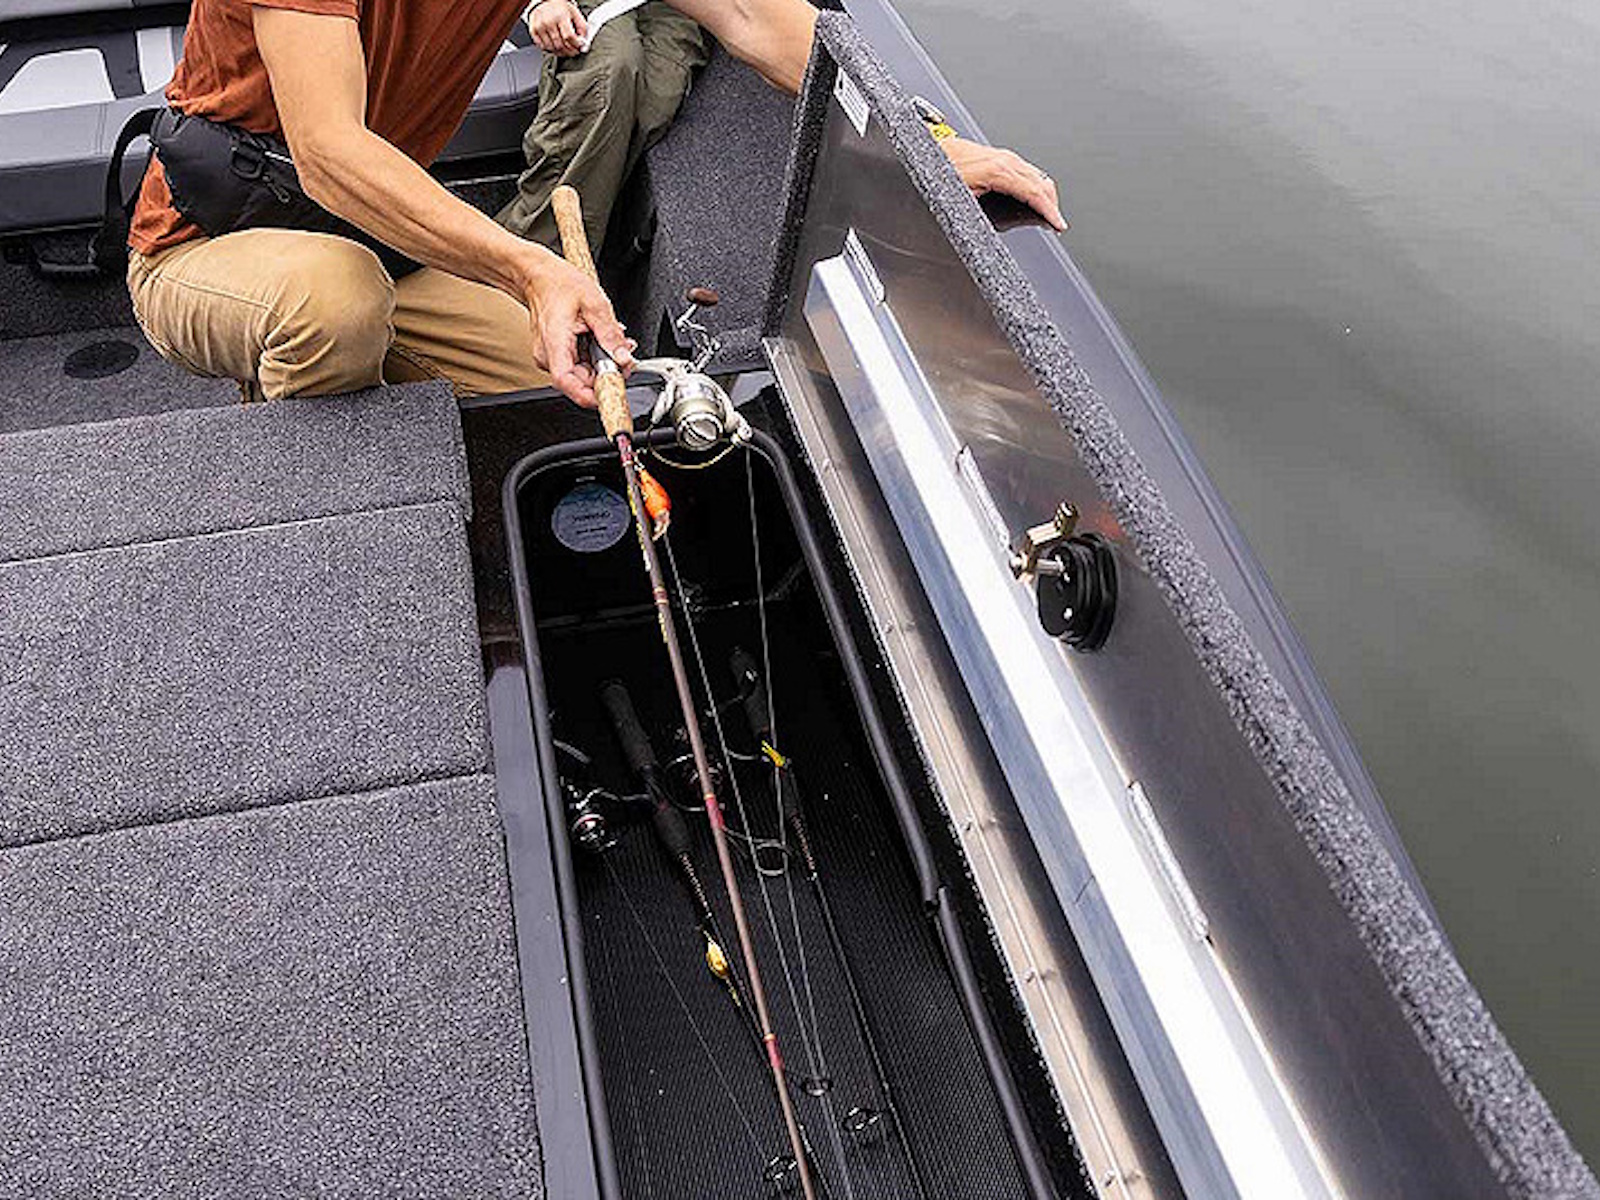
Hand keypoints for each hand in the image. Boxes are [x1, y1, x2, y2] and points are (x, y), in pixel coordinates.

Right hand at [521, 251, 634, 406]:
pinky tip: (601, 342)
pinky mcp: (558, 355)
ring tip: (613, 343)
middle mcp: (549, 355)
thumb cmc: (559, 284)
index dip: (589, 395)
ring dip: (602, 365)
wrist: (538, 276)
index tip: (610, 396)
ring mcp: (551, 357)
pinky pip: (579, 365)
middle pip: (581, 381)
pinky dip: (594, 358)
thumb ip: (611, 333)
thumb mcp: (594, 303)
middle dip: (606, 374)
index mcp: (555, 343)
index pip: (567, 382)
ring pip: (583, 374)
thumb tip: (624, 358)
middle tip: (624, 359)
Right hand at [528, 0, 586, 55]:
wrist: (545, 0)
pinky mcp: (533, 30)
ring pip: (552, 48)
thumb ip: (581, 27)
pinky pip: (542, 47)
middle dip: (570, 52)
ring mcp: (540, 27)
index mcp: (560, 16)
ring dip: (561, 53)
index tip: (580, 47)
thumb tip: (584, 42)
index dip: (576, 45)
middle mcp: (548, 21)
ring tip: (566, 51)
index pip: (569, 36)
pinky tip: (556, 47)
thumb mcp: (574, 13)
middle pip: (560, 45)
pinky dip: (550, 50)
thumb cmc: (560, 7)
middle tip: (574, 52)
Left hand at [940, 137, 1066, 231]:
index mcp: (1000, 171)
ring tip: (1049, 213)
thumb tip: (988, 233)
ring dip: (1046, 195)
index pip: (1035, 192)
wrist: (933, 148)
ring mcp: (1005, 157)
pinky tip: (1034, 198)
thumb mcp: (962, 197)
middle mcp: (1006, 160)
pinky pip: (1028, 171)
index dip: (1050, 210)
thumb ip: (980, 213)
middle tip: (1056, 224)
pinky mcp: (1001, 157)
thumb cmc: (943, 170)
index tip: (1058, 225)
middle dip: (1053, 204)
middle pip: (1042, 183)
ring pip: (1038, 175)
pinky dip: (1036, 186)